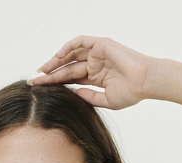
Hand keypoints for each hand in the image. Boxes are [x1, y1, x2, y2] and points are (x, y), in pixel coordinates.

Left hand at [31, 36, 153, 110]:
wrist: (145, 82)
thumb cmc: (131, 93)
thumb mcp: (106, 100)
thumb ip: (89, 97)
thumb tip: (73, 94)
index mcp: (96, 78)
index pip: (71, 79)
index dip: (56, 83)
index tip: (42, 89)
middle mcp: (95, 64)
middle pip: (68, 68)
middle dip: (51, 74)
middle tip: (36, 81)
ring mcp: (97, 53)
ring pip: (71, 55)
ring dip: (56, 61)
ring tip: (43, 70)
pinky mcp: (100, 44)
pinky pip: (79, 42)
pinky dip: (67, 47)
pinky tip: (57, 57)